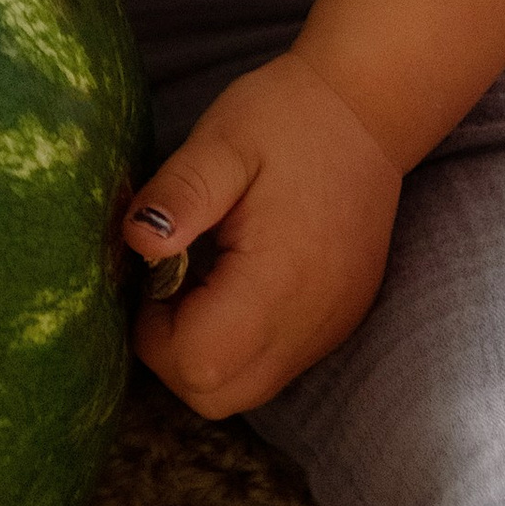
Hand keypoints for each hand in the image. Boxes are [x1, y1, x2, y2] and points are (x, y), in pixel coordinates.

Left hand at [124, 54, 401, 417]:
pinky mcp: (336, 323)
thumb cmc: (288, 118)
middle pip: (217, 396)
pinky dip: (241, 343)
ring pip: (246, 389)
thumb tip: (136, 242)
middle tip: (173, 279)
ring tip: (206, 275)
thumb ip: (179, 195)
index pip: (196, 365)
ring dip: (207, 350)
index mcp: (277, 283)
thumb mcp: (223, 140)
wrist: (368, 109)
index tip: (157, 272)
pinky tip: (239, 280)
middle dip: (173, 353)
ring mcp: (327, 330)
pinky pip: (275, 365)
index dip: (154, 332)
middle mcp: (308, 325)